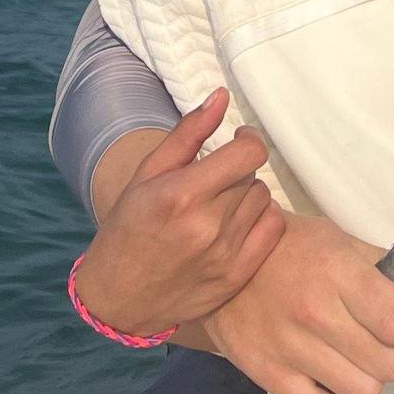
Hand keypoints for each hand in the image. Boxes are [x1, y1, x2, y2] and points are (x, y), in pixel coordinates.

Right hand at [74, 89, 283, 339]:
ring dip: (247, 195)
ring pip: (263, 200)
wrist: (119, 297)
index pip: (248, 153)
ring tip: (220, 203)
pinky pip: (274, 229)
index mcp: (182, 194)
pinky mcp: (236, 276)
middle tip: (213, 180)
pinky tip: (239, 220)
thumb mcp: (147, 174)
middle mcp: (208, 225)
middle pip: (252, 175)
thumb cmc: (128, 228)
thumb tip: (221, 96)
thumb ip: (188, 132)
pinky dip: (262, 218)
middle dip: (236, 170)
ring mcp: (225, 255)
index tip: (237, 139)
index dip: (248, 139)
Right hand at [207, 215, 393, 393]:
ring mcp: (292, 351)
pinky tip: (339, 387)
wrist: (223, 264)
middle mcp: (317, 314)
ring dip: (372, 381)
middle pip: (389, 364)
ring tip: (361, 363)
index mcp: (338, 273)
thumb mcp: (337, 239)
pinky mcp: (271, 378)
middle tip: (387, 343)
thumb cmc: (289, 247)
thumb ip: (377, 266)